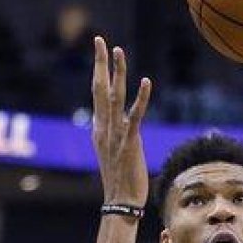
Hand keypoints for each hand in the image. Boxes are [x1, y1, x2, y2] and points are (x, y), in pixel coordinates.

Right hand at [90, 36, 151, 205]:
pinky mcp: (130, 142)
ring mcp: (115, 134)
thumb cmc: (120, 180)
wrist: (120, 202)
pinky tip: (146, 81)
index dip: (99, 71)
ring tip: (118, 50)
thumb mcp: (111, 152)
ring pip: (114, 97)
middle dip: (100, 63)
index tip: (101, 51)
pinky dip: (140, 98)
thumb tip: (107, 126)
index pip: (97, 94)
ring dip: (116, 73)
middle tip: (100, 40)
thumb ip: (109, 135)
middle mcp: (103, 128)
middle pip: (99, 89)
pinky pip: (135, 116)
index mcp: (99, 129)